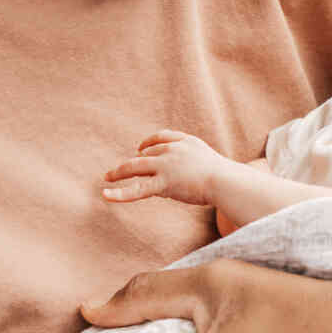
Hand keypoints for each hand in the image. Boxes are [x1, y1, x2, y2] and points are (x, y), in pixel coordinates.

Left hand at [102, 130, 230, 207]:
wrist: (226, 181)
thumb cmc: (225, 178)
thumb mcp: (210, 162)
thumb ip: (196, 164)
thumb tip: (191, 176)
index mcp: (186, 142)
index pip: (162, 137)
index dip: (149, 143)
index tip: (141, 147)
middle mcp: (173, 150)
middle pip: (146, 152)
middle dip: (133, 160)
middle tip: (121, 168)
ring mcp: (166, 166)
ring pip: (135, 167)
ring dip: (119, 172)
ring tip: (108, 177)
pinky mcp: (162, 183)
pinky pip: (137, 189)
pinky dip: (119, 193)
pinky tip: (105, 194)